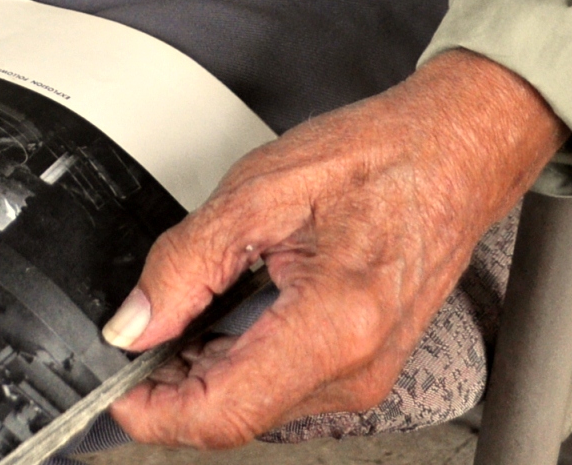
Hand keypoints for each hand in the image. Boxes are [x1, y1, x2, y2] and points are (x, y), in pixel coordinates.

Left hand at [105, 50, 566, 449]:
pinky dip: (241, 363)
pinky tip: (229, 317)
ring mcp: (366, 377)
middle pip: (236, 416)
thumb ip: (185, 265)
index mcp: (335, 326)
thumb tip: (135, 323)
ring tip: (190, 309)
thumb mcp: (257, 193)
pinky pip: (284, 389)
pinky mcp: (364, 370)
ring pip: (258, 407)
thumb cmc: (378, 160)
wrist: (454, 153)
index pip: (224, 413)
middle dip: (175, 384)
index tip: (116, 386)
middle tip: (143, 327)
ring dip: (208, 373)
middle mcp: (356, 370)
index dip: (155, 411)